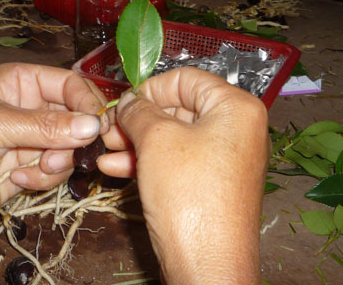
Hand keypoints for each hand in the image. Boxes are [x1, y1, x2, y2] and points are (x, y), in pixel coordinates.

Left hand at [0, 63, 108, 226]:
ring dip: (59, 161)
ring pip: (71, 146)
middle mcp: (30, 107)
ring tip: (38, 168)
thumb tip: (94, 126)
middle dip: (75, 138)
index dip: (87, 103)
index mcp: (21, 81)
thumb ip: (46, 126)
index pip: (70, 84)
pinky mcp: (31, 166)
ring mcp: (32, 138)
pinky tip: (18, 178)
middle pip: (76, 116)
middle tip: (69, 153)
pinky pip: (57, 170)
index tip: (98, 127)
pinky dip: (45, 177)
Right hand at [98, 67, 268, 283]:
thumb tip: (130, 100)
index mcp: (236, 107)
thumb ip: (139, 110)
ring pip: (173, 137)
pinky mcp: (211, 183)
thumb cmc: (190, 195)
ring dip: (136, 141)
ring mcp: (225, 159)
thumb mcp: (156, 140)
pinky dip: (147, 161)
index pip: (187, 78)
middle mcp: (237, 129)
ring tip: (105, 148)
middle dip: (138, 118)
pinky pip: (177, 161)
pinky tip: (114, 168)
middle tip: (109, 128)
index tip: (124, 101)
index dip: (150, 87)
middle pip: (179, 108)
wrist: (206, 264)